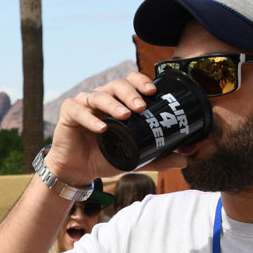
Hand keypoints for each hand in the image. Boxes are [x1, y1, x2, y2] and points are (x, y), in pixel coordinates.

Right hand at [49, 73, 167, 181]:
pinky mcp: (69, 112)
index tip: (153, 92)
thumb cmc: (104, 157)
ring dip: (113, 104)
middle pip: (117, 85)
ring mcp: (84, 104)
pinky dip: (90, 118)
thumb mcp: (134, 158)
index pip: (131, 82)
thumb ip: (157, 158)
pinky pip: (78, 110)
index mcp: (118, 102)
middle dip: (130, 93)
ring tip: (125, 115)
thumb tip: (184, 160)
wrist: (78, 171)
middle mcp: (102, 99)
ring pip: (99, 95)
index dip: (141, 82)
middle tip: (141, 106)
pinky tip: (101, 127)